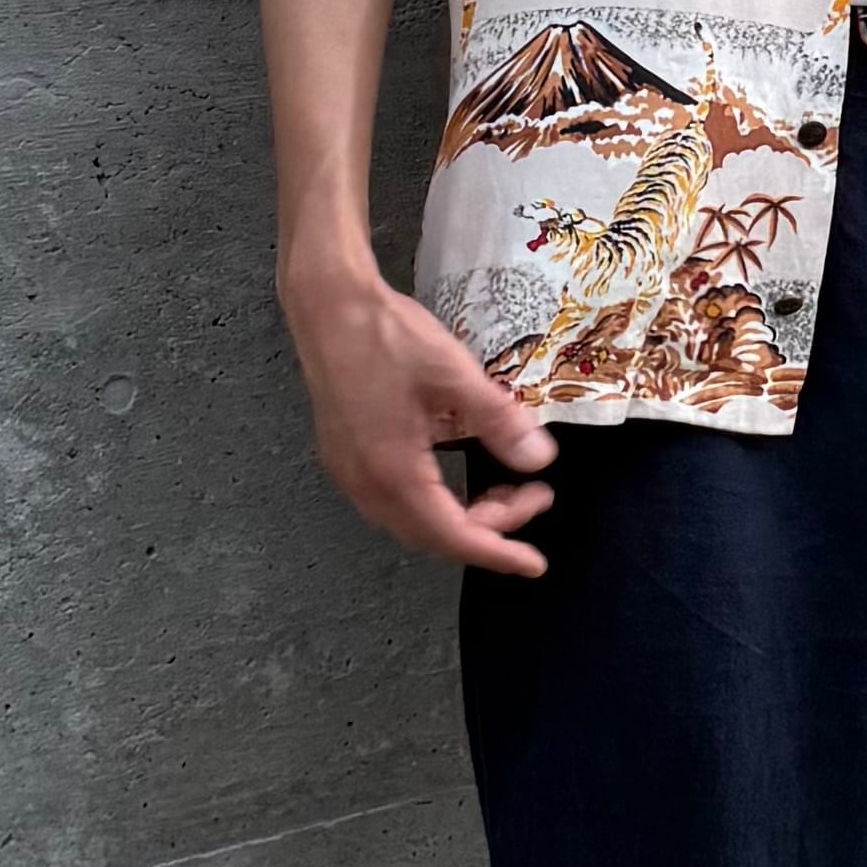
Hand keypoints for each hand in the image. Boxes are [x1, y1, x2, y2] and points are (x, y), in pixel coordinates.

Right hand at [281, 262, 558, 572]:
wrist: (327, 303)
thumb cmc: (387, 336)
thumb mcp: (455, 375)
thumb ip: (498, 423)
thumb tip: (539, 461)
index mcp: (393, 472)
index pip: (454, 535)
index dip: (498, 552)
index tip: (534, 563)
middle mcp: (365, 483)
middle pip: (432, 534)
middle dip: (486, 529)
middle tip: (530, 497)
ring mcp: (348, 471)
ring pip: (410, 521)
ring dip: (457, 517)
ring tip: (500, 490)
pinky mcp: (343, 454)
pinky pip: (391, 501)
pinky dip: (430, 502)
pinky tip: (454, 473)